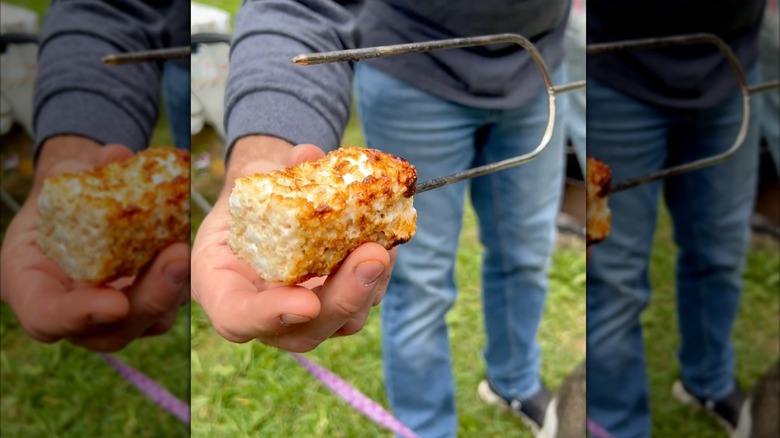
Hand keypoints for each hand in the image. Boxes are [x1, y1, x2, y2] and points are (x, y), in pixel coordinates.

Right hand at [0, 138, 189, 351]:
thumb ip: (83, 172)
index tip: (115, 302)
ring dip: (173, 289)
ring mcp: (111, 316)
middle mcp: (72, 314)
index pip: (48, 317)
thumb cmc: (62, 193)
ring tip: (187, 251)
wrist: (82, 204)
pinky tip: (192, 250)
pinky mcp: (145, 303)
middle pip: (110, 331)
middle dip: (149, 298)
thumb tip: (117, 154)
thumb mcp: (63, 179)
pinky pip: (168, 303)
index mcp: (31, 288)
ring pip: (147, 322)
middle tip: (176, 260)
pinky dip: (182, 279)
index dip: (79, 314)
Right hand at [191, 137, 394, 351]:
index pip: (239, 318)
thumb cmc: (251, 200)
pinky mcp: (340, 304)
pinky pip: (365, 299)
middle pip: (305, 332)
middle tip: (372, 257)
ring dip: (371, 284)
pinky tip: (390, 239)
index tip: (306, 302)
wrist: (270, 210)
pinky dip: (381, 271)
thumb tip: (308, 155)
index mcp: (224, 290)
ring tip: (385, 243)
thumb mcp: (250, 183)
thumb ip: (272, 173)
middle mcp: (266, 316)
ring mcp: (306, 317)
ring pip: (343, 321)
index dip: (271, 315)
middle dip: (344, 298)